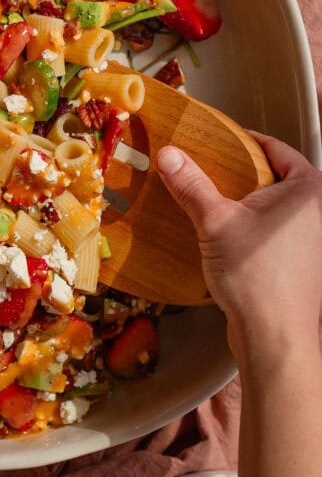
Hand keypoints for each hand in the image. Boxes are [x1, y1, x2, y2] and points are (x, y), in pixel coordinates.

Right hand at [156, 135, 321, 367]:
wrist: (274, 336)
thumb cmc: (258, 277)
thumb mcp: (216, 222)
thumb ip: (192, 185)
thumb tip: (170, 155)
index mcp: (309, 189)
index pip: (275, 148)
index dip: (242, 142)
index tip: (214, 140)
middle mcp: (318, 211)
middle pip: (274, 177)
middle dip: (239, 174)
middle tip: (205, 171)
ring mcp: (312, 239)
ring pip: (272, 207)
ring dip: (242, 204)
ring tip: (209, 202)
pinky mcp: (302, 262)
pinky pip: (272, 232)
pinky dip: (249, 228)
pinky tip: (222, 235)